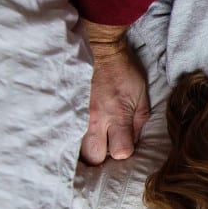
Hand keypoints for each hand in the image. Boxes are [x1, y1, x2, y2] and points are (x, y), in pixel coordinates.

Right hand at [79, 19, 149, 164]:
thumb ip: (138, 122)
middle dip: (101, 155)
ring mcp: (78, 116)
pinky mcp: (67, 110)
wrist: (99, 51)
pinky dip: (74, 137)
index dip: (124, 151)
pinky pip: (66, 133)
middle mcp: (95, 119)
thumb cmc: (124, 72)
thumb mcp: (141, 96)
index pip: (120, 152)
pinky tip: (81, 130)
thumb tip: (133, 141)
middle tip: (105, 143)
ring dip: (86, 147)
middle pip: (93, 157)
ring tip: (93, 137)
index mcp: (117, 116)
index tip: (124, 142)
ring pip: (76, 148)